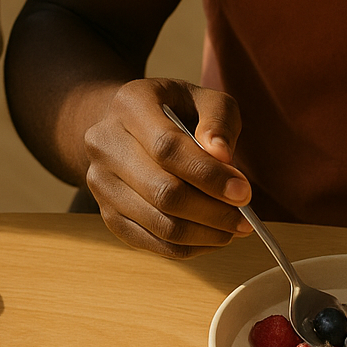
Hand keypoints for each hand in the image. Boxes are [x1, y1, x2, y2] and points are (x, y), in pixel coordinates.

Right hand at [82, 78, 252, 258]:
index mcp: (129, 105)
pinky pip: (151, 243)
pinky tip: (211, 236)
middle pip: (162, 192)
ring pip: (159, 224)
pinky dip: (187, 247)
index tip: (243, 193)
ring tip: (234, 228)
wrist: (128, 126)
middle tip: (245, 218)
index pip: (167, 148)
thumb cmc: (174, 111)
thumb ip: (218, 122)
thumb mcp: (203, 99)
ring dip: (204, 234)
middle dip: (212, 212)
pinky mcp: (108, 213)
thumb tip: (222, 157)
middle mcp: (105, 144)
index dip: (208, 175)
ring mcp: (101, 183)